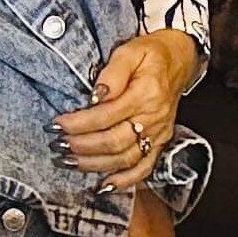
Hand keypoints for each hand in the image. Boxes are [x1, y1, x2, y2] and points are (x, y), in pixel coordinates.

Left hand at [54, 29, 198, 193]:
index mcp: (146, 94)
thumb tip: (96, 95)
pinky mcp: (160, 142)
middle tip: (58, 145)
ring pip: (125, 158)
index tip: (58, 124)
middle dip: (82, 146)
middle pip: (114, 142)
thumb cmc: (151, 54)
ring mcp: (159, 134)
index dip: (79, 123)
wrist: (179, 60)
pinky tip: (104, 185)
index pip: (107, 115)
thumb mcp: (130, 51)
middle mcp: (154, 118)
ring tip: (69, 161)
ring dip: (95, 164)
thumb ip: (113, 72)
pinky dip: (125, 180)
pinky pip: (145, 168)